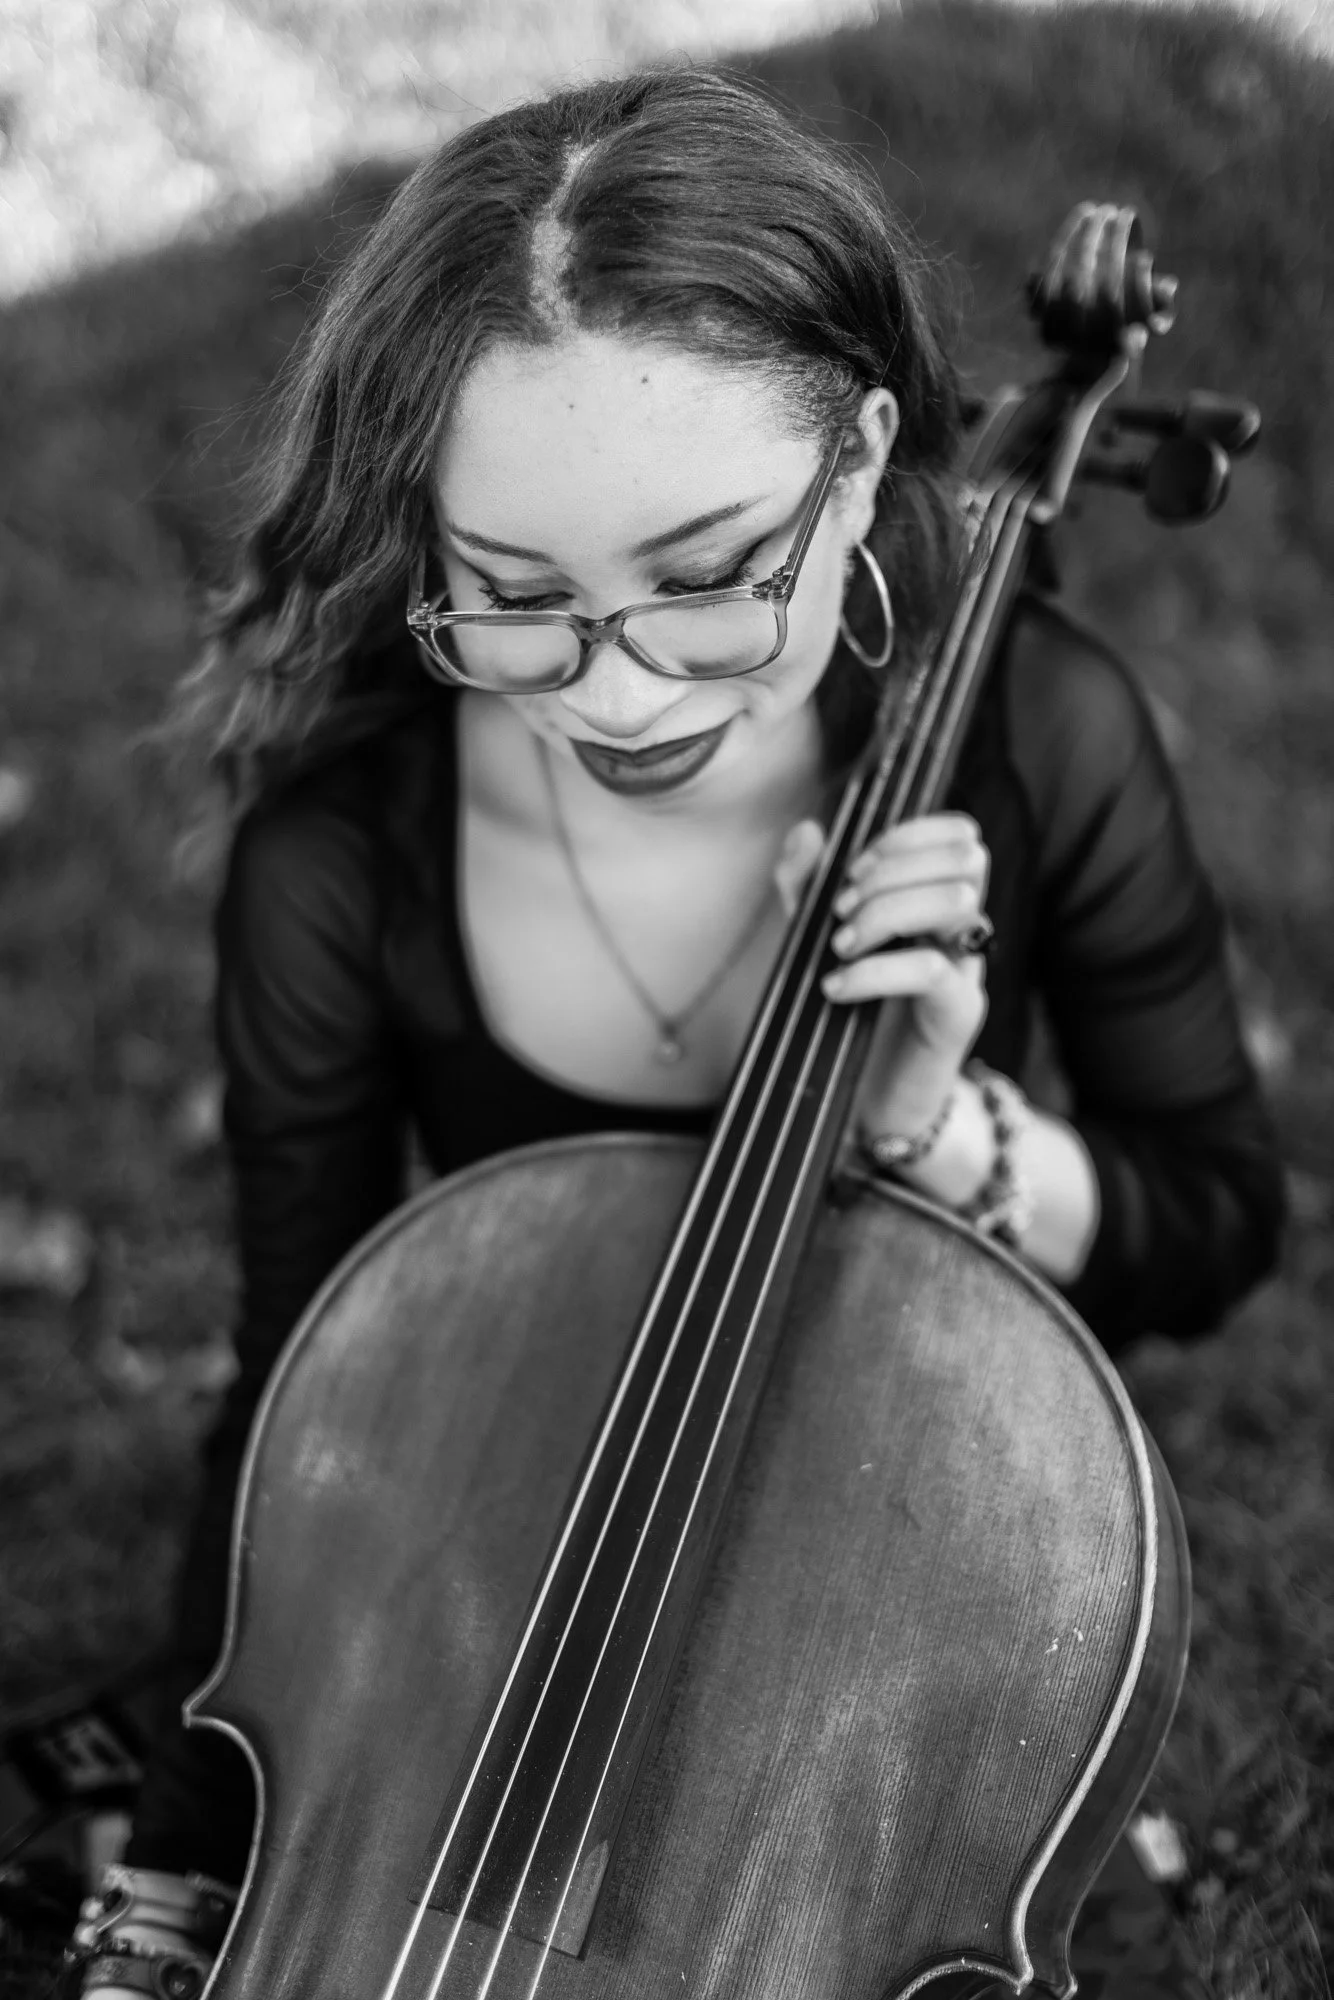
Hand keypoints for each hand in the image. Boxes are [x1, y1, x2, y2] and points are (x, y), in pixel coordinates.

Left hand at [775, 814, 989, 1139]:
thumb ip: (809, 887)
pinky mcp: (958, 1015)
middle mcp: (962, 929)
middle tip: (841, 912)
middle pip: (966, 859)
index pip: (958, 834)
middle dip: (892, 871)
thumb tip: (807, 830)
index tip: (852, 871)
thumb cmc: (852, 1016)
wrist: (872, 1102)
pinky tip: (836, 988)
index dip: (906, 837)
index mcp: (937, 901)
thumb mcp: (817, 939)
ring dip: (886, 913)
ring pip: (958, 902)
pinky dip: (874, 970)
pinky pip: (931, 970)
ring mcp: (967, 970)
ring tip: (840, 948)